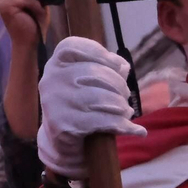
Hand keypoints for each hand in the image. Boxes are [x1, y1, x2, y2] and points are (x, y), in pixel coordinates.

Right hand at [37, 37, 145, 178]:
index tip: (118, 66)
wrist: (59, 141)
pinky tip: (137, 130)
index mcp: (55, 65)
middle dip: (118, 85)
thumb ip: (105, 69)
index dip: (99, 52)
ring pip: (100, 98)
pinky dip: (124, 126)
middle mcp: (50, 80)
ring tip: (126, 112)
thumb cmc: (78, 104)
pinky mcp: (62, 125)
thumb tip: (123, 67)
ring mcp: (54, 103)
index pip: (72, 46)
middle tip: (125, 96)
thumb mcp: (87, 82)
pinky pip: (102, 121)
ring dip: (121, 107)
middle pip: (93, 72)